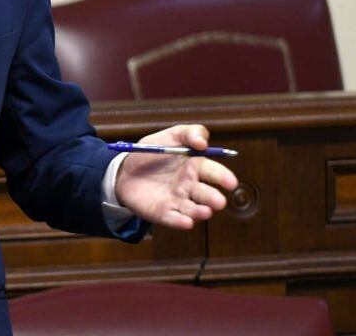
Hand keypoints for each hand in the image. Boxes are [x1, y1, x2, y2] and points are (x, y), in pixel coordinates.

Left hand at [114, 124, 238, 229]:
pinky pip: (173, 219)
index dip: (223, 177)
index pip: (214, 173)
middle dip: (214, 199)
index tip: (230, 183)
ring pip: (193, 210)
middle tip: (219, 202)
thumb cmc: (153, 152)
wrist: (125, 169)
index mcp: (196, 167)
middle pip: (206, 195)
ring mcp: (178, 202)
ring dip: (200, 212)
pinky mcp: (163, 214)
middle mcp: (191, 187)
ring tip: (204, 212)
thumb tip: (202, 143)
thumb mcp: (171, 136)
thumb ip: (190, 133)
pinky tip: (186, 222)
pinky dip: (180, 222)